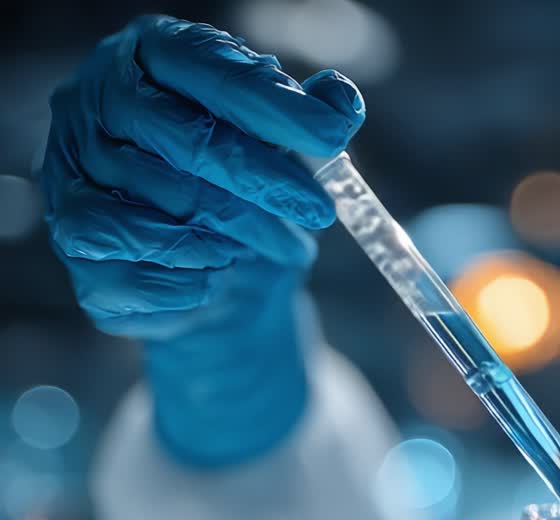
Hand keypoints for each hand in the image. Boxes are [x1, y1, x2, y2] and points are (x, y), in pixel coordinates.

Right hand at [42, 15, 365, 464]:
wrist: (223, 270)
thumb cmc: (252, 186)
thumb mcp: (292, 144)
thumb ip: (318, 115)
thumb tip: (340, 104)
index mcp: (149, 54)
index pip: (207, 67)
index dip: (273, 104)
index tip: (331, 137)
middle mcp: (94, 102)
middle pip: (186, 141)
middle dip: (264, 181)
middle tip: (318, 210)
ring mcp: (71, 169)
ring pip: (162, 206)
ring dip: (235, 234)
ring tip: (275, 244)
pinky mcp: (73, 240)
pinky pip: (135, 266)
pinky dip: (191, 277)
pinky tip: (220, 272)